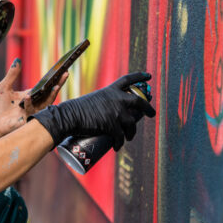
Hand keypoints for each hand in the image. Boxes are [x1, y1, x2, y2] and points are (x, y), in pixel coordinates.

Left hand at [0, 58, 67, 140]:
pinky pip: (32, 111)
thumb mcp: (4, 86)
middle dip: (59, 84)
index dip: (54, 78)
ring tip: (55, 86)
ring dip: (52, 95)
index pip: (45, 86)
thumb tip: (18, 59)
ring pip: (47, 103)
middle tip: (65, 75)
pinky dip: (30, 103)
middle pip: (50, 93)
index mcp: (31, 94)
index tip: (62, 70)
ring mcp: (33, 111)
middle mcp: (34, 103)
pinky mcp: (28, 119)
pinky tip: (27, 97)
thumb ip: (12, 74)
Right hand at [30, 71, 155, 149]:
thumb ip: (105, 103)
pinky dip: (120, 143)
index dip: (139, 76)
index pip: (128, 80)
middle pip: (138, 101)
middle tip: (152, 113)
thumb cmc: (77, 108)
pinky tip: (118, 146)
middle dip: (147, 108)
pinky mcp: (112, 125)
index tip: (149, 76)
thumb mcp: (94, 99)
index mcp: (111, 90)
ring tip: (129, 137)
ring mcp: (116, 112)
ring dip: (132, 132)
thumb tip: (111, 113)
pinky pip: (121, 137)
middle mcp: (116, 99)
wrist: (70, 116)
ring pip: (131, 124)